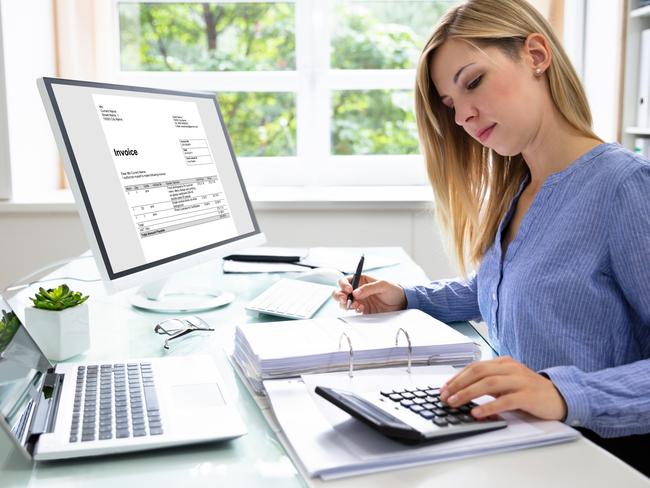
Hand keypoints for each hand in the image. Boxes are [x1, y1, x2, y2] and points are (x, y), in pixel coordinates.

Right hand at [332, 274, 406, 313]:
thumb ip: (369, 288)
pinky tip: (361, 309)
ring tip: (355, 305)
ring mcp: (359, 300)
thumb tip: (355, 292)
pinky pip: (353, 311)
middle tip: (345, 300)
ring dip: (345, 304)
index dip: (343, 285)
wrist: (401, 304)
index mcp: (361, 280)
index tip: (348, 290)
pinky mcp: (362, 310)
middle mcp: (357, 290)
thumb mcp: (383, 285)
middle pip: (341, 292)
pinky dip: (354, 310)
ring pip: (344, 302)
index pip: (346, 280)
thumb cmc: (393, 290)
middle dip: (339, 295)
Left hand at [439, 356, 566, 420]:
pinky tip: (477, 413)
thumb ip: (489, 384)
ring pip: (489, 383)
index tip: (444, 388)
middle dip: (458, 384)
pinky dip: (489, 407)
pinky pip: (505, 400)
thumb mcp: (507, 382)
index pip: (474, 366)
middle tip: (445, 396)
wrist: (560, 396)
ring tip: (455, 403)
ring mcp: (520, 381)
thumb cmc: (530, 390)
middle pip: (478, 372)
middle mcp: (510, 368)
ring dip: (468, 393)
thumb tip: (462, 392)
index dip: (457, 377)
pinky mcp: (528, 396)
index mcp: (503, 363)